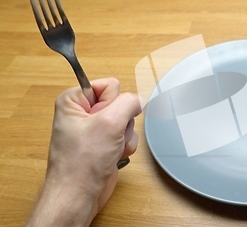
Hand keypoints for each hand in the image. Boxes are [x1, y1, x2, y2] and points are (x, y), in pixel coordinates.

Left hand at [27, 78, 141, 225]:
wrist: (79, 194)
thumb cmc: (83, 162)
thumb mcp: (109, 123)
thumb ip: (129, 103)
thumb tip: (139, 100)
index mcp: (74, 100)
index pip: (110, 85)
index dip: (113, 102)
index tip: (104, 119)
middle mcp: (83, 112)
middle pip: (120, 103)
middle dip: (121, 121)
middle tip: (109, 136)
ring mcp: (95, 129)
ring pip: (126, 120)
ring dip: (124, 136)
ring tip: (110, 148)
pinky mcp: (104, 143)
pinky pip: (126, 135)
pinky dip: (125, 146)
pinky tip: (114, 156)